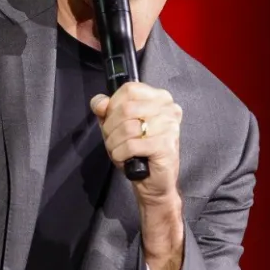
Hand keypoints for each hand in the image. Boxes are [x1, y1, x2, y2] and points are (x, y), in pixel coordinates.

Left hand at [90, 82, 181, 205]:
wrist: (153, 180)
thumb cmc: (136, 150)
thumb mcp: (116, 125)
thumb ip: (106, 109)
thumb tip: (100, 103)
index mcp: (159, 97)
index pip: (129, 89)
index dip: (113, 105)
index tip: (110, 119)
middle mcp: (168, 108)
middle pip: (127, 108)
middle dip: (110, 127)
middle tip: (112, 140)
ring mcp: (169, 126)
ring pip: (128, 127)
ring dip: (114, 143)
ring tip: (118, 150)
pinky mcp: (166, 145)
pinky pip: (132, 145)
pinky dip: (121, 154)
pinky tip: (125, 158)